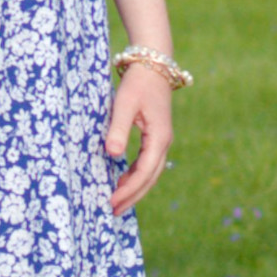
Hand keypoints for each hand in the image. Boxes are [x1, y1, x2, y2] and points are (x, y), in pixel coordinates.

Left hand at [104, 63, 174, 214]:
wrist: (152, 65)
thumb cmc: (137, 83)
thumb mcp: (125, 105)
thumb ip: (118, 129)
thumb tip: (112, 155)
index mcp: (159, 137)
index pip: (144, 172)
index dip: (129, 189)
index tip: (112, 201)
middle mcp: (164, 142)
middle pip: (150, 178)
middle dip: (133, 196)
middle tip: (113, 212)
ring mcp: (161, 140)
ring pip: (150, 172)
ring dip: (135, 188)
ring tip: (117, 203)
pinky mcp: (156, 136)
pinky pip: (147, 163)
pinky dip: (136, 175)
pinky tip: (122, 182)